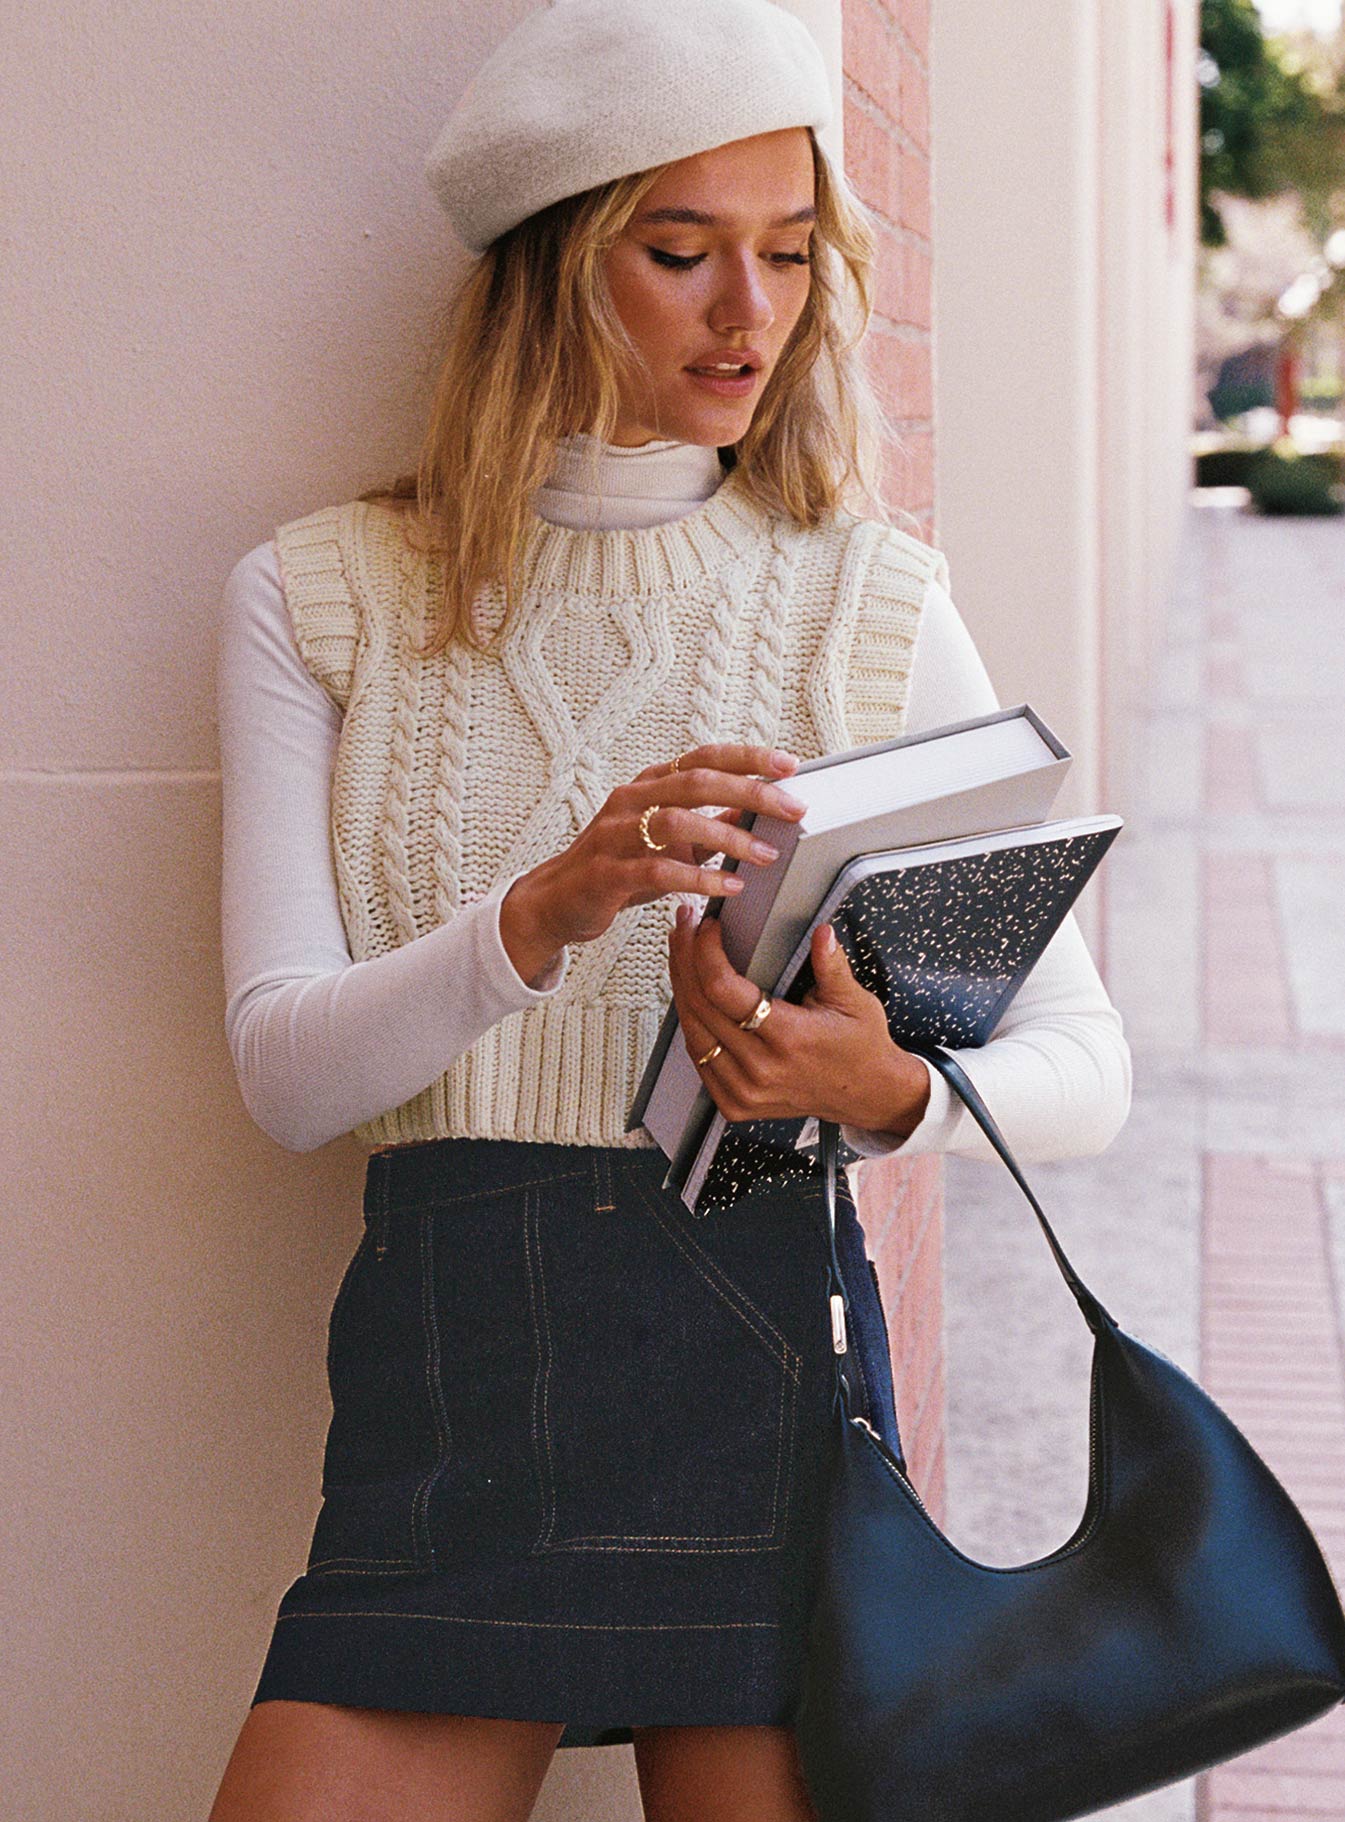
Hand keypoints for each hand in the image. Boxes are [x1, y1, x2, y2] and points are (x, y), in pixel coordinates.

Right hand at [508, 743, 807, 954]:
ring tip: (766, 855)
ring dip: (729, 837)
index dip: (747, 757)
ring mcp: (615, 834)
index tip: (788, 765)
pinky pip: (659, 871)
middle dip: (751, 792)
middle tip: (792, 809)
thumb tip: (755, 811)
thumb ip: (708, 826)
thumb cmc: (617, 867)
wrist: (557, 901)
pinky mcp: (607, 872)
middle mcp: (630, 800)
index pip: (703, 758)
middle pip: (696, 782)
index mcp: (648, 786)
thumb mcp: (667, 842)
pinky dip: (700, 878)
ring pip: (677, 822)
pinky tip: (730, 887)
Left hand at [668, 909, 931, 1136]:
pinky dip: (691, 1022)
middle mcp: (760, 1068)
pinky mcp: (735, 1103)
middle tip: (684, 926)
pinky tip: (689, 993)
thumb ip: (832, 966)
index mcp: (788, 1037)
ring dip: (681, 987)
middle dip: (685, 958)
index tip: (708, 925)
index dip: (706, 952)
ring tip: (681, 952)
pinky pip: (698, 1057)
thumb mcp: (855, 1001)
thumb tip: (821, 932)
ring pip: (691, 1031)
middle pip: (700, 1005)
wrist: (866, 1095)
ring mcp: (744, 1091)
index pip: (724, 989)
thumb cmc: (860, 1045)